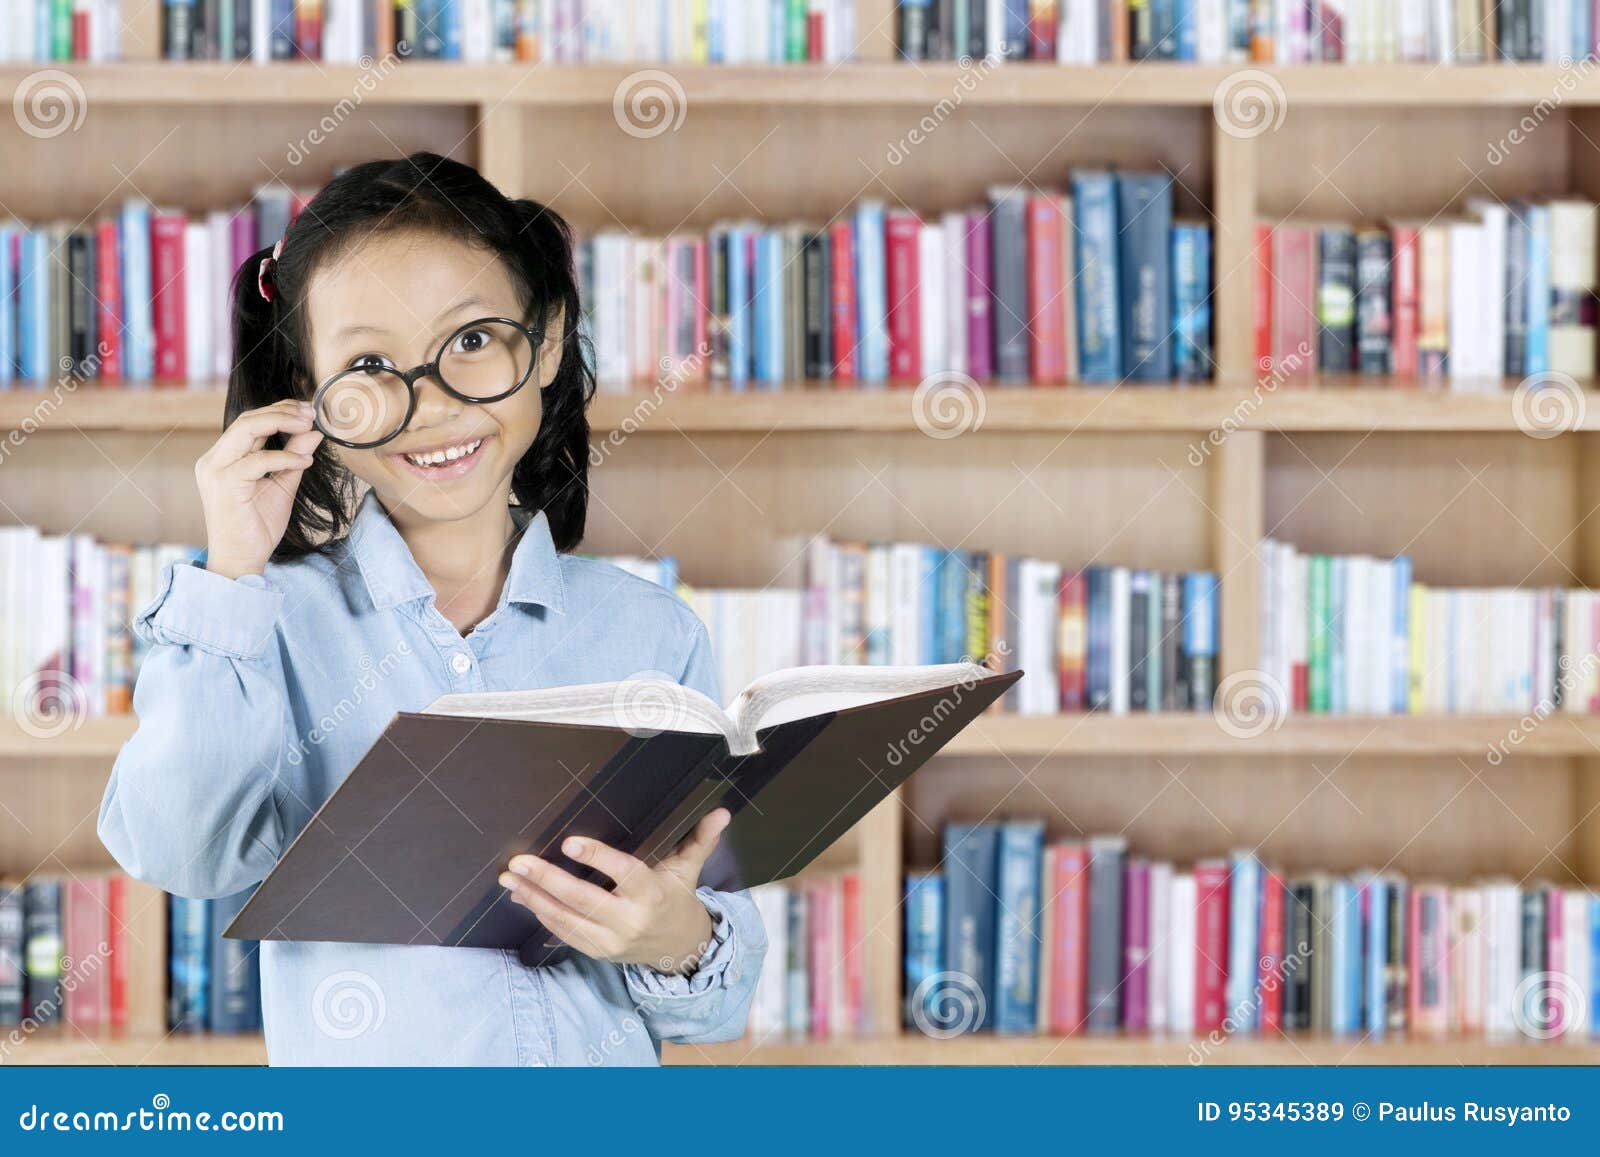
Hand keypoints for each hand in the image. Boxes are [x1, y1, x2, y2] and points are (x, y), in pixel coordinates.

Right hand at [196, 400, 323, 579]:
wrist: (241, 561)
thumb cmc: (257, 527)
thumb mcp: (282, 485)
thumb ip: (293, 457)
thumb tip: (314, 431)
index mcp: (223, 458)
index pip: (249, 422)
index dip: (279, 411)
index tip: (308, 411)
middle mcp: (214, 460)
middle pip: (246, 419)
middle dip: (282, 411)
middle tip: (311, 412)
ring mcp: (216, 470)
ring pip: (246, 429)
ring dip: (281, 422)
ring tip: (309, 424)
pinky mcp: (225, 484)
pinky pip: (258, 461)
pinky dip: (285, 457)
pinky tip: (306, 461)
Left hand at [500, 808, 730, 973]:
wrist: (679, 949)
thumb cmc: (677, 898)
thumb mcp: (689, 870)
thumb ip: (700, 839)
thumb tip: (722, 811)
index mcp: (653, 894)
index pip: (624, 874)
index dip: (597, 858)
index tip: (569, 842)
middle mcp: (630, 920)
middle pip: (584, 900)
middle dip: (548, 880)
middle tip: (520, 861)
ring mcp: (611, 940)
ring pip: (566, 919)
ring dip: (534, 898)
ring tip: (510, 879)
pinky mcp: (597, 952)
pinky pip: (564, 933)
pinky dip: (541, 914)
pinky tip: (522, 897)